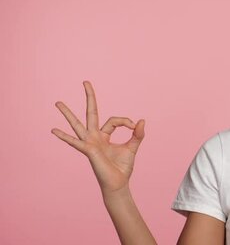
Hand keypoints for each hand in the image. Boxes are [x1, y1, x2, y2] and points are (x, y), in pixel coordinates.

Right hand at [51, 80, 145, 195]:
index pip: (114, 120)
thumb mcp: (133, 147)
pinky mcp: (89, 151)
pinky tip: (53, 130)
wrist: (118, 183)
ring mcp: (90, 143)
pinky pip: (76, 142)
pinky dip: (65, 137)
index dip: (125, 121)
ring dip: (68, 113)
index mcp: (105, 135)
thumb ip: (137, 134)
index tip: (134, 126)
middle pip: (91, 113)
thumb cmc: (122, 167)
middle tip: (86, 81)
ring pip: (78, 124)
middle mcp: (95, 137)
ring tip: (57, 102)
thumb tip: (141, 120)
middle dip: (90, 97)